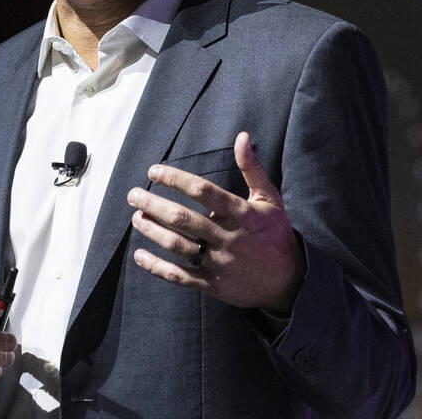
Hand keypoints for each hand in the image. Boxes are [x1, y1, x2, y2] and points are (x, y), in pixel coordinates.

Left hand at [127, 132, 304, 313]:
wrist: (288, 281)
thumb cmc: (275, 233)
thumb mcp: (269, 198)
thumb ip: (252, 168)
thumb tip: (242, 136)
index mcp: (241, 213)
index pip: (202, 191)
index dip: (175, 179)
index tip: (154, 171)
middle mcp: (228, 237)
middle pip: (183, 218)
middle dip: (153, 204)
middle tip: (133, 195)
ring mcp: (219, 263)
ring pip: (178, 246)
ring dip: (152, 231)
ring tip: (136, 217)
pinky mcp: (212, 285)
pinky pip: (179, 276)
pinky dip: (156, 266)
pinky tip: (140, 255)